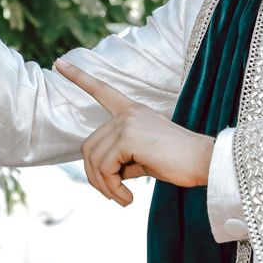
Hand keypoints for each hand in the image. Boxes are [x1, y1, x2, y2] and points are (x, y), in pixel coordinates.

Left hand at [55, 60, 214, 206]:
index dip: (79, 78)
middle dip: (96, 177)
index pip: (102, 90)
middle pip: (88, 147)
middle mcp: (127, 112)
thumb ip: (121, 158)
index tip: (58, 63)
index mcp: (132, 111)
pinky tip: (128, 198)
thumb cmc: (178, 163)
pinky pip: (105, 167)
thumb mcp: (143, 157)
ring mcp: (127, 122)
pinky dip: (112, 188)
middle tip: (114, 195)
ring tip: (122, 199)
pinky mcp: (128, 137)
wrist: (204, 162)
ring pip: (94, 160)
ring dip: (105, 186)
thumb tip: (100, 175)